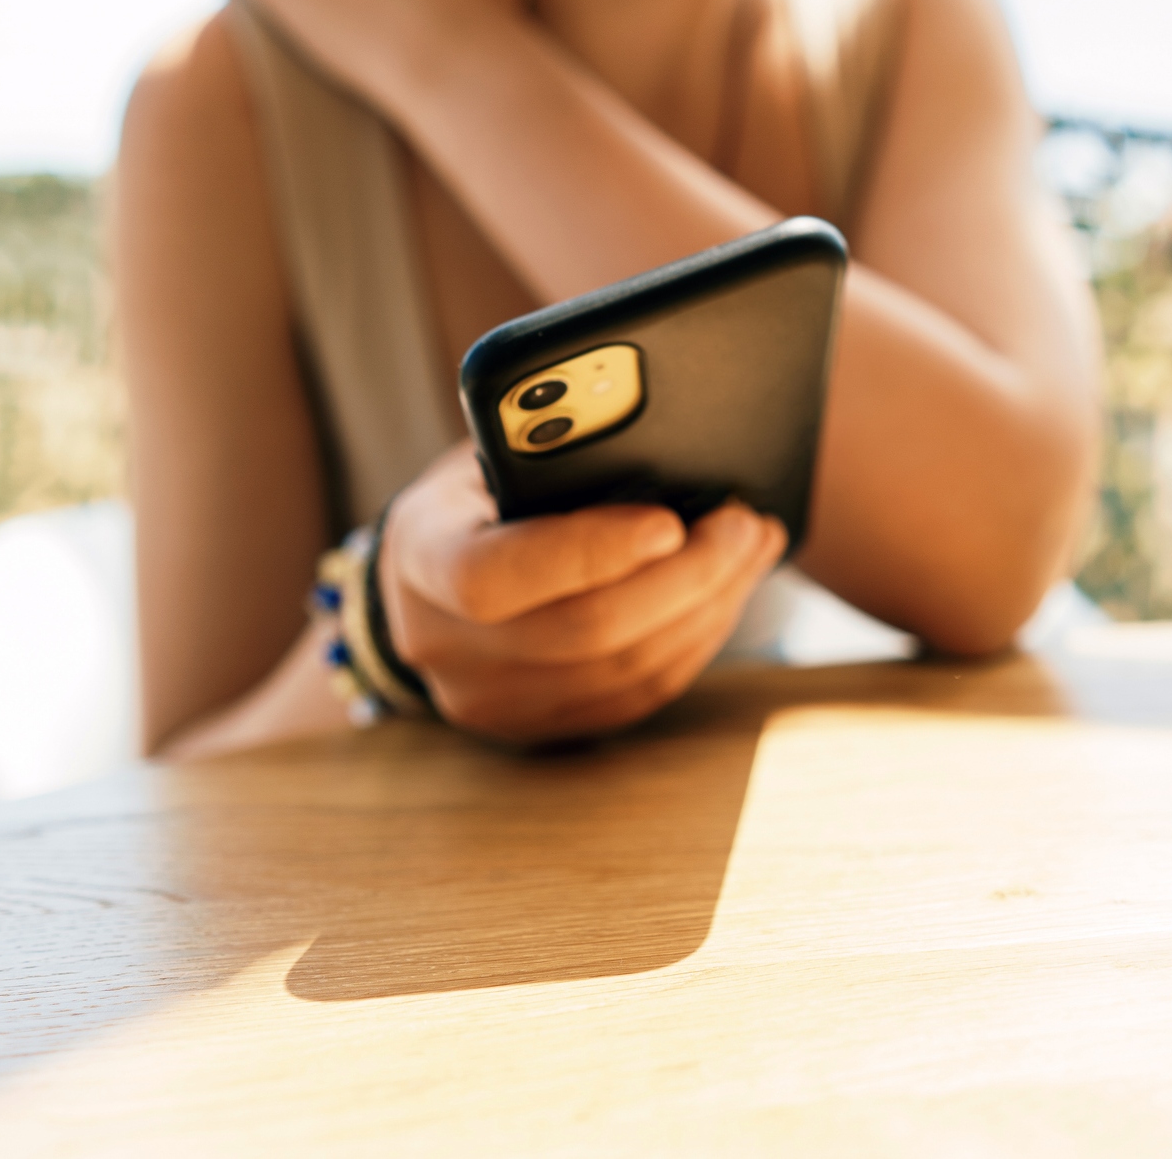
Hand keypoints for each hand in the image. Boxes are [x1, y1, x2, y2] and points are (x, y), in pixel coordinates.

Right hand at [378, 445, 786, 743]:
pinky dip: (694, 641)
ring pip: (624, 671)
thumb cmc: (478, 495)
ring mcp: (492, 700)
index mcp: (421, 557)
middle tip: (743, 524)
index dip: (587, 553)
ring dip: (707, 607)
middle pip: (582, 632)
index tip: (670, 522)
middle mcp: (443, 643)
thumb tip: (665, 443)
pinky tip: (725, 594)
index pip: (492, 576)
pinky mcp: (542, 727)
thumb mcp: (489, 455)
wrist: (430, 580)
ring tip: (751, 548)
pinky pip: (637, 695)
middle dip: (685, 576)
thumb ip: (553, 453)